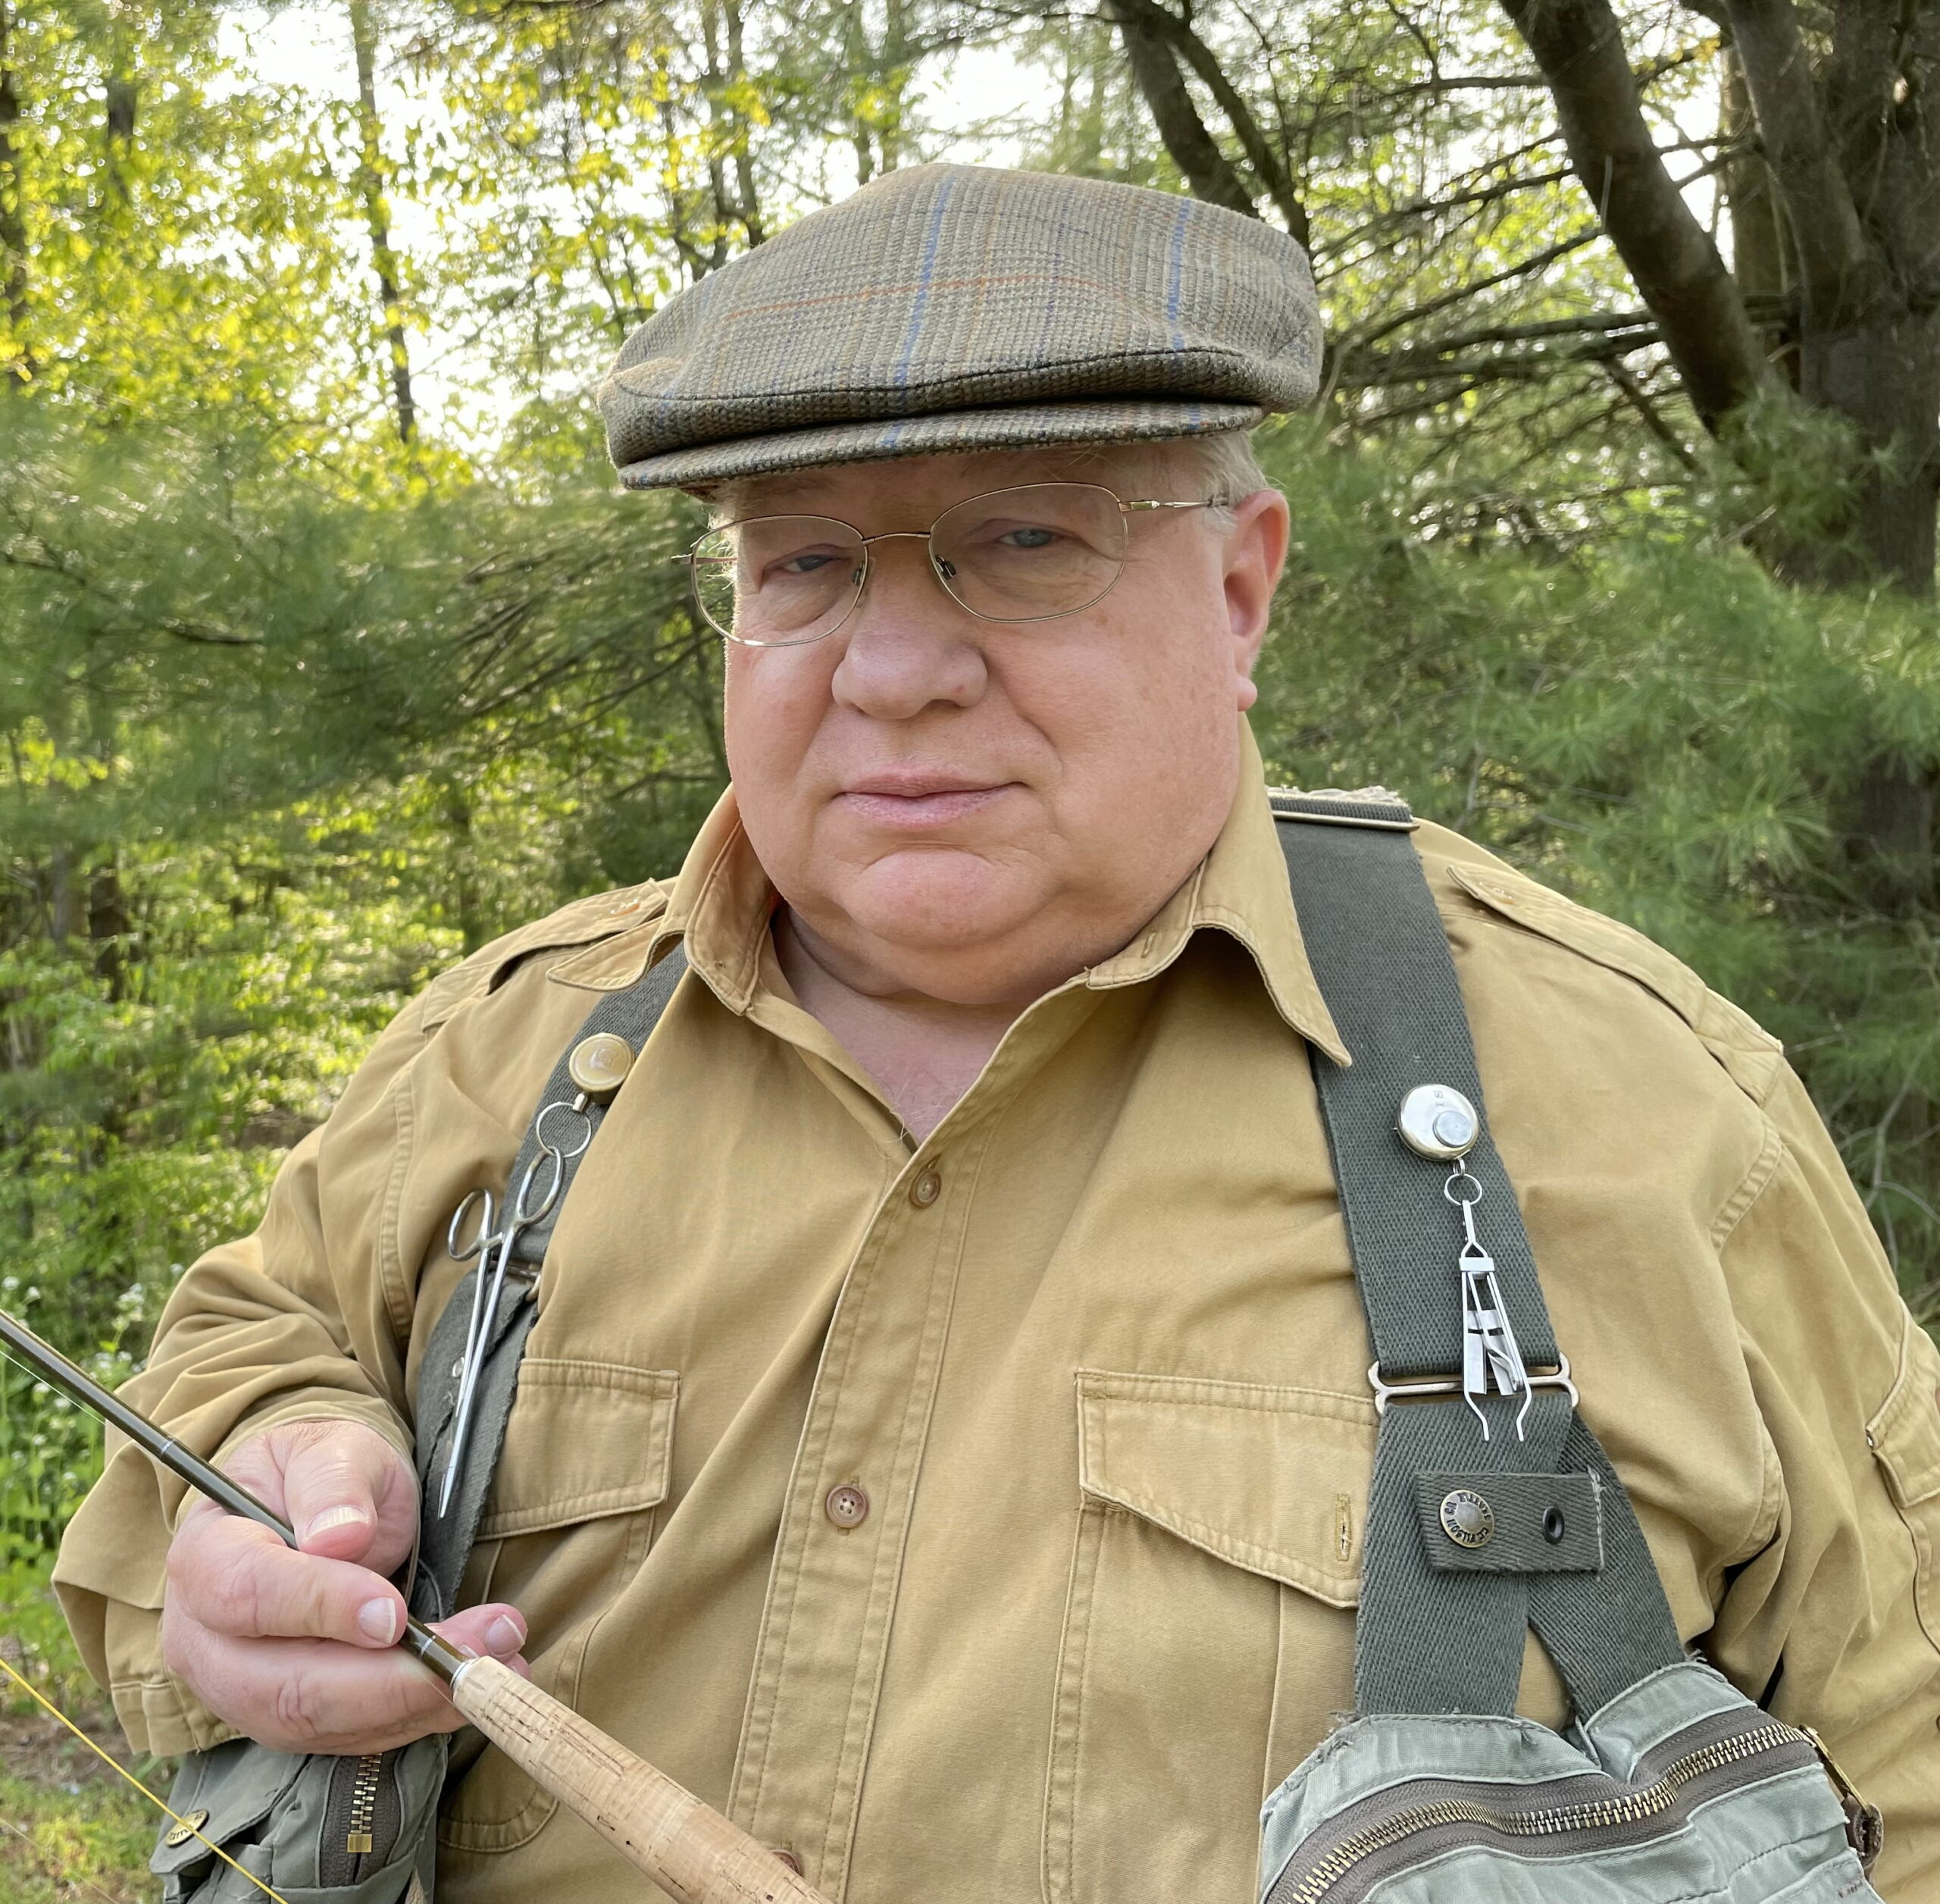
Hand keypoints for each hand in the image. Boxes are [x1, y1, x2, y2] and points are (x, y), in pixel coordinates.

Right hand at [162, 1416, 528, 1753]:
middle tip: (481, 1651)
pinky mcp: (285, 1719)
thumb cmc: (318, 1475)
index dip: (322, 1608)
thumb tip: (339, 1536)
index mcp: (206, 1557)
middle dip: (393, 1679)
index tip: (395, 1613)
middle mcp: (205, 1640)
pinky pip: (348, 1737)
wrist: (312, 1509)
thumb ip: (333, 1483)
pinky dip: (415, 1717)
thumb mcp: (329, 1449)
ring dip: (418, 1704)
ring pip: (322, 1725)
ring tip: (500, 1665)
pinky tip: (472, 1686)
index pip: (250, 1595)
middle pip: (285, 1688)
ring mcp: (240, 1692)